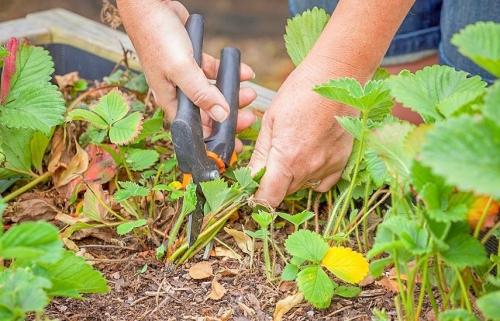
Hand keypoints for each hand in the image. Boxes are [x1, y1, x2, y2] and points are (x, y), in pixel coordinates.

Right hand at [118, 0, 256, 148]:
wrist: (150, 5)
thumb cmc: (157, 37)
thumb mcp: (181, 68)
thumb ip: (201, 93)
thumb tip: (221, 116)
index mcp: (170, 101)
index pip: (195, 129)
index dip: (214, 140)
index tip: (233, 146)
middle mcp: (178, 93)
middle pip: (208, 113)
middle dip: (230, 117)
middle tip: (250, 118)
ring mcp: (186, 77)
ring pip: (214, 94)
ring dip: (233, 95)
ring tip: (251, 93)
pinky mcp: (193, 61)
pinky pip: (215, 72)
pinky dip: (230, 73)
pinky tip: (245, 72)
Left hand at [249, 57, 360, 206]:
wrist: (337, 78)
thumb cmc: (300, 93)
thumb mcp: (271, 120)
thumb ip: (261, 155)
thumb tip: (250, 178)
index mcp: (286, 159)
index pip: (268, 198)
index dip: (257, 199)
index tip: (252, 190)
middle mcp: (308, 168)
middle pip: (283, 193)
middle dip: (272, 183)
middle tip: (270, 160)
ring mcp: (327, 167)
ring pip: (301, 186)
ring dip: (291, 178)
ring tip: (292, 150)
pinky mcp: (341, 161)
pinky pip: (322, 182)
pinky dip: (312, 177)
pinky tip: (308, 158)